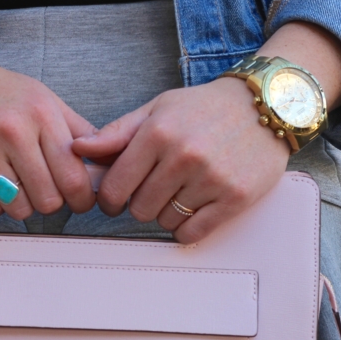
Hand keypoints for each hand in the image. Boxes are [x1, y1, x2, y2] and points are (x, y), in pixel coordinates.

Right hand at [0, 53, 96, 219]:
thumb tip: (108, 161)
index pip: (74, 177)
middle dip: (51, 202)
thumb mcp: (43, 98)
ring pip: (20, 209)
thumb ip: (77, 130)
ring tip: (17, 184)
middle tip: (45, 192)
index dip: (82, 198)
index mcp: (41, 114)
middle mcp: (13, 131)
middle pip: (49, 200)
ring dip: (22, 205)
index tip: (79, 200)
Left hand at [71, 21, 340, 243]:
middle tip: (155, 190)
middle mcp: (184, 156)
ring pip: (166, 221)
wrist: (264, 106)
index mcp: (158, 133)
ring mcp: (211, 179)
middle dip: (141, 204)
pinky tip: (194, 208)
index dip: (110, 198)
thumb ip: (116, 133)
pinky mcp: (235, 198)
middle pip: (139, 210)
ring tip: (181, 191)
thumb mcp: (157, 109)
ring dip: (167, 213)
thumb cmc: (204, 109)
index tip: (117, 197)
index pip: (115, 187)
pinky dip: (188, 227)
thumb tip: (76, 149)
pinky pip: (193, 232)